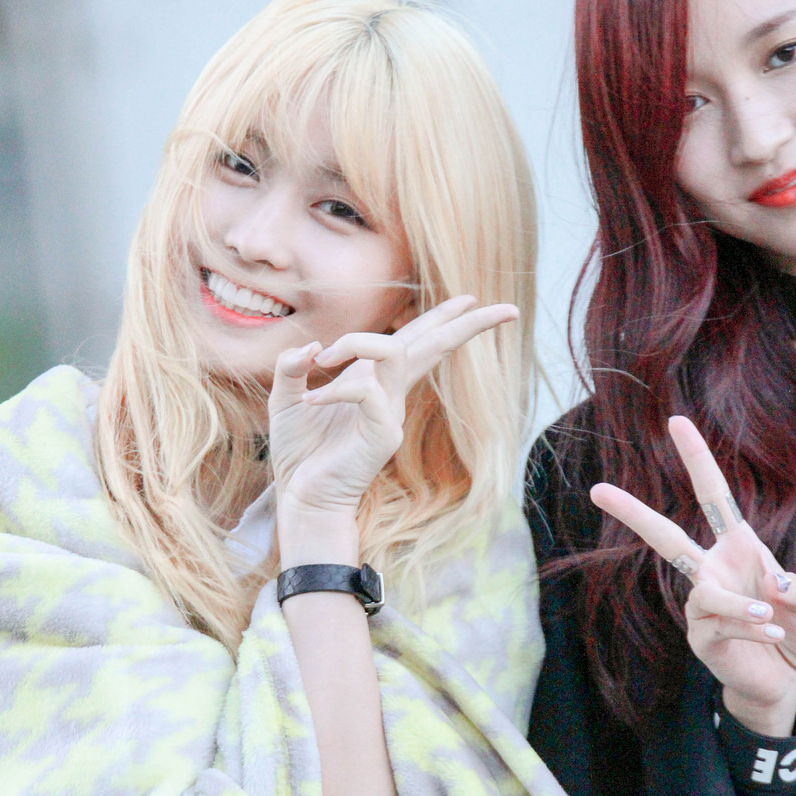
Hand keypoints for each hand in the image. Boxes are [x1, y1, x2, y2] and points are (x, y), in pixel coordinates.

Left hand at [268, 296, 517, 536]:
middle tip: (509, 309)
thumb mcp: (285, 398)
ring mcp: (390, 412)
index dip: (442, 318)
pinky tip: (310, 401)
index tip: (470, 299)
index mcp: (373, 380)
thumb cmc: (299, 451)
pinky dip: (334, 388)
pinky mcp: (383, 432)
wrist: (302, 496)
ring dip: (359, 341)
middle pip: (435, 345)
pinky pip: (365, 390)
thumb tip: (312, 346)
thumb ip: (291, 366)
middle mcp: (389, 393)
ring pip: (397, 352)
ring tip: (325, 356)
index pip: (416, 341)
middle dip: (468, 324)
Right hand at [590, 416, 795, 736]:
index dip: (696, 459)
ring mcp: (701, 606)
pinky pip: (721, 626)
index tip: (676, 422)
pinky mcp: (700, 638)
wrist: (785, 677)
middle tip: (596, 490)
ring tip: (772, 619)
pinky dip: (751, 630)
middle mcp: (711, 571)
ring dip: (743, 607)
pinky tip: (774, 637)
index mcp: (736, 548)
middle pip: (664, 538)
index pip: (712, 496)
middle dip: (631, 513)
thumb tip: (769, 584)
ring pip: (705, 594)